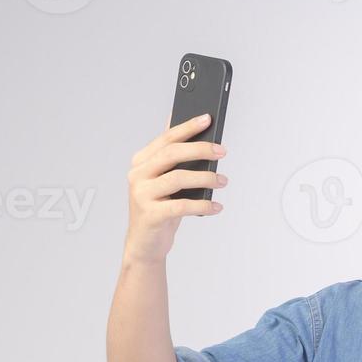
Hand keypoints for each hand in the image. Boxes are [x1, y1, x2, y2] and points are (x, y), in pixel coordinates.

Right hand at [122, 112, 227, 264]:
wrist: (145, 244)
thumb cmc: (160, 208)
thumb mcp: (165, 181)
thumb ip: (174, 158)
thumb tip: (194, 129)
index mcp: (141, 161)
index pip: (166, 139)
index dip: (188, 127)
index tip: (208, 118)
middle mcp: (138, 175)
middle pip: (172, 154)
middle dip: (200, 149)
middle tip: (223, 150)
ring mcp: (141, 195)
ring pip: (178, 178)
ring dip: (205, 178)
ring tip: (223, 180)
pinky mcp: (150, 215)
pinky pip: (181, 206)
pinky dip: (202, 206)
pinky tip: (216, 207)